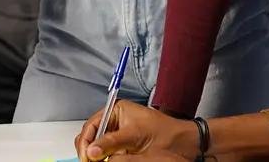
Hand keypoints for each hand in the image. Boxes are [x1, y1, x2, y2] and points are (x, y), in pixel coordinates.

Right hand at [75, 100, 198, 161]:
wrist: (182, 143)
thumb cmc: (164, 133)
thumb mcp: (135, 136)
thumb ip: (112, 143)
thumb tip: (91, 150)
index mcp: (116, 111)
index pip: (92, 125)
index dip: (86, 141)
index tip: (86, 156)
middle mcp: (114, 121)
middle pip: (91, 136)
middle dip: (88, 150)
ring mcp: (117, 135)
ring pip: (96, 147)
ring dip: (95, 156)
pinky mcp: (121, 148)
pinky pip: (106, 154)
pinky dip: (103, 159)